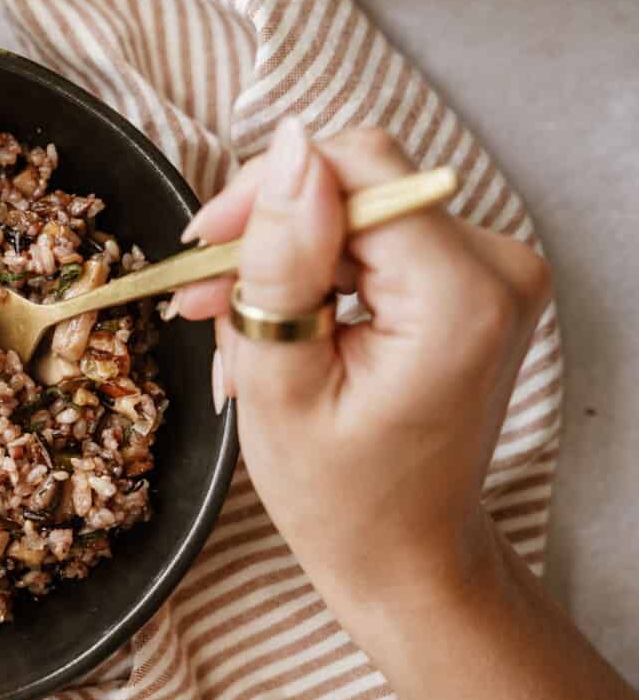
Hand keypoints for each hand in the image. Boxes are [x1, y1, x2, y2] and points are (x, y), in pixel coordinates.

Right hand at [176, 121, 550, 608]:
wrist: (406, 553)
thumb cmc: (342, 497)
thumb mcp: (281, 382)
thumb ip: (283, 261)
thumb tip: (287, 146)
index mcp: (459, 296)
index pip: (356, 170)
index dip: (267, 193)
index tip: (203, 248)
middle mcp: (497, 266)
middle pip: (357, 183)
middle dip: (269, 233)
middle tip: (202, 300)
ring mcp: (493, 271)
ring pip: (355, 209)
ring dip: (283, 259)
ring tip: (232, 330)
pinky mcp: (473, 280)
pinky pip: (375, 238)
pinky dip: (316, 274)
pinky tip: (277, 327)